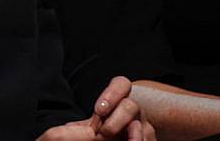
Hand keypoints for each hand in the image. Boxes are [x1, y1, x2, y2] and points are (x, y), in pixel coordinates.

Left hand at [37, 77, 155, 140]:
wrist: (123, 135)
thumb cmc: (106, 127)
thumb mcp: (96, 123)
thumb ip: (84, 126)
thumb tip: (68, 128)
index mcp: (120, 98)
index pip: (121, 84)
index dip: (111, 95)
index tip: (98, 110)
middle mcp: (135, 109)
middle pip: (131, 106)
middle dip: (117, 119)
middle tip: (103, 132)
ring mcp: (145, 125)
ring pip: (144, 126)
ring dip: (133, 136)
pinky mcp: (151, 139)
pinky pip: (149, 140)